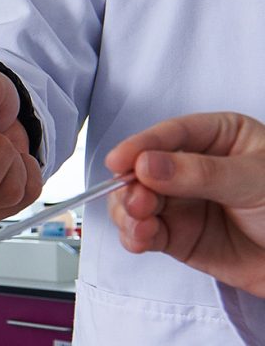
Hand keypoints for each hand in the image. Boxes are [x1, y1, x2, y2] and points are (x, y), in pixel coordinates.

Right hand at [105, 112, 264, 296]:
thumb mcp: (255, 181)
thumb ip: (200, 174)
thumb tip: (146, 164)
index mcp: (219, 138)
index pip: (172, 134)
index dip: (141, 145)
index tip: (120, 161)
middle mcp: (193, 167)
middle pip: (143, 168)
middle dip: (132, 185)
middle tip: (136, 201)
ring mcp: (183, 202)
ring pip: (136, 200)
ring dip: (128, 213)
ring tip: (140, 225)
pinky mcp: (177, 235)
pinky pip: (144, 232)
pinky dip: (134, 235)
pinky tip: (140, 238)